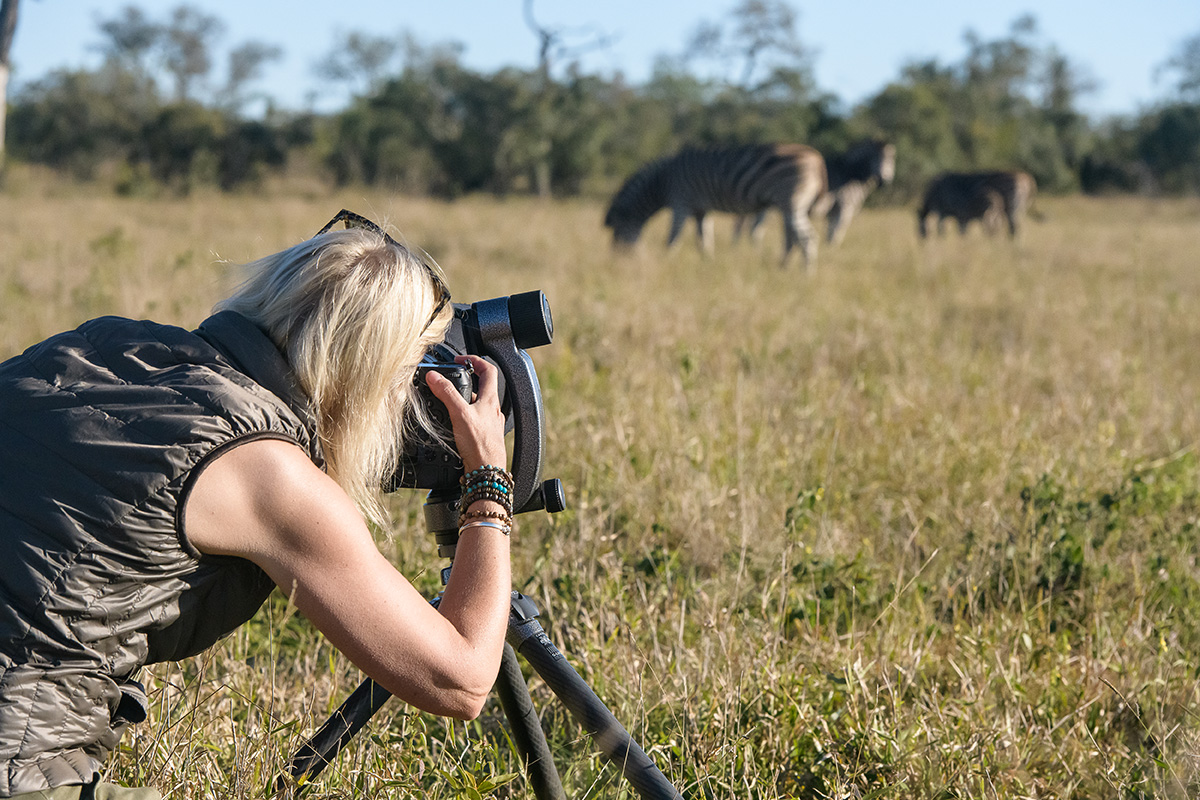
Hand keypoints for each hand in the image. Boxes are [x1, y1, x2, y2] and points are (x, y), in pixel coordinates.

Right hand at [425, 355, 507, 472]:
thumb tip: (435, 376)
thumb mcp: (460, 414)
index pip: (488, 370)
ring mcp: (489, 423)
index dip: (475, 360)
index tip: (461, 359)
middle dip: (467, 379)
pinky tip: (454, 423)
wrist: (486, 472)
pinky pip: (474, 420)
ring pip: (477, 404)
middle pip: (483, 386)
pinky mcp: (483, 436)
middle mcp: (492, 410)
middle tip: (453, 377)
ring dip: (464, 398)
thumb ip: (446, 393)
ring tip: (449, 399)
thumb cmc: (480, 446)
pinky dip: (464, 416)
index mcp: (491, 400)